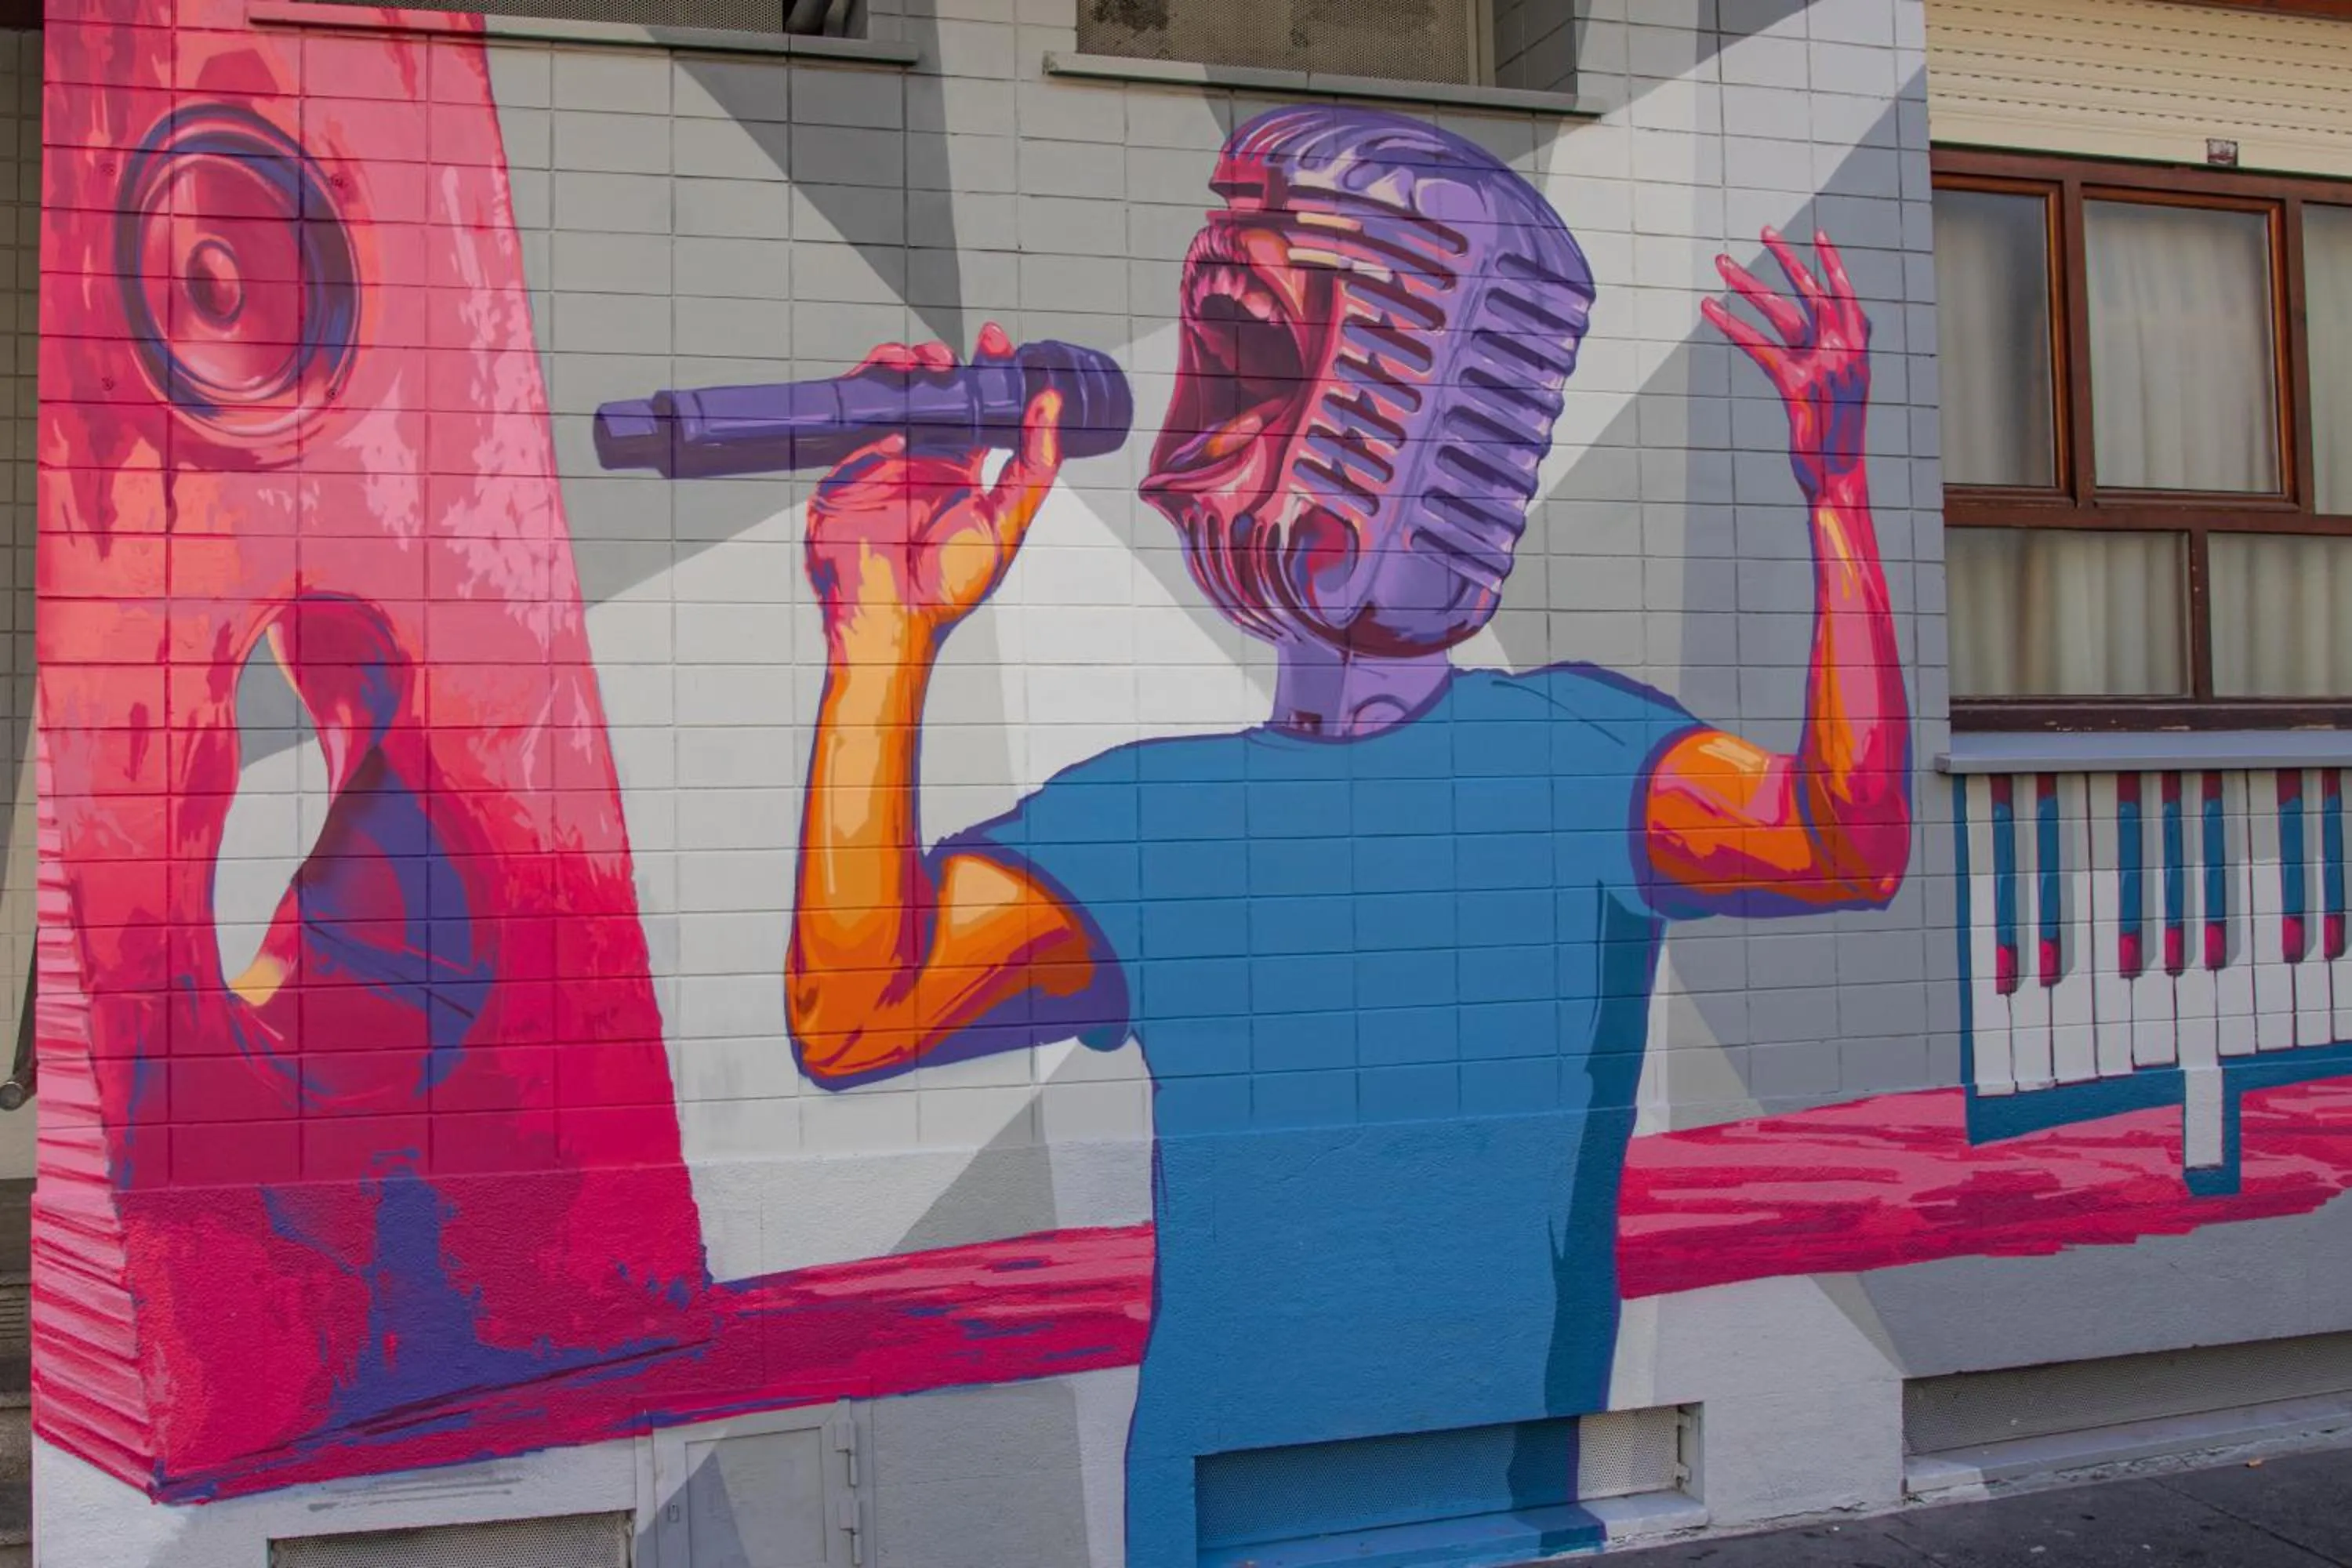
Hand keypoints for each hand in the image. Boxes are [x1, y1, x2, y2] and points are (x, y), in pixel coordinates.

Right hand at [806, 322, 1063, 655]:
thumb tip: (1051, 404)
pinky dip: (872, 412)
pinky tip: (895, 421)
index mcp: (960, 469)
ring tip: (914, 362)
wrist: (892, 621)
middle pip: (927, 391)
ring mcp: (880, 462)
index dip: (984, 370)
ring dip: (899, 368)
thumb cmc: (950, 584)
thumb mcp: (1006, 522)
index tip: (994, 340)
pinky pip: (855, 429)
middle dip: (937, 361)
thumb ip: (1033, 466)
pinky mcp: (845, 473)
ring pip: (888, 396)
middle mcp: (920, 459)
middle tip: (947, 358)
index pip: (975, 406)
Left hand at [1703, 228, 1869, 498]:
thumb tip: (1850, 321)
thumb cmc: (1839, 433)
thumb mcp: (1852, 386)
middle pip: (1810, 292)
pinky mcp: (1795, 386)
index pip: (1845, 294)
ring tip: (1723, 264)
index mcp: (1858, 349)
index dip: (1831, 264)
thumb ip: (1849, 350)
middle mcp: (1844, 351)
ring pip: (1780, 313)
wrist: (1839, 475)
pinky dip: (1731, 326)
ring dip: (1748, 283)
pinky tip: (1709, 311)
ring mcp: (1822, 367)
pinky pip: (1758, 347)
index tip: (1817, 235)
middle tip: (1762, 230)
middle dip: (1784, 259)